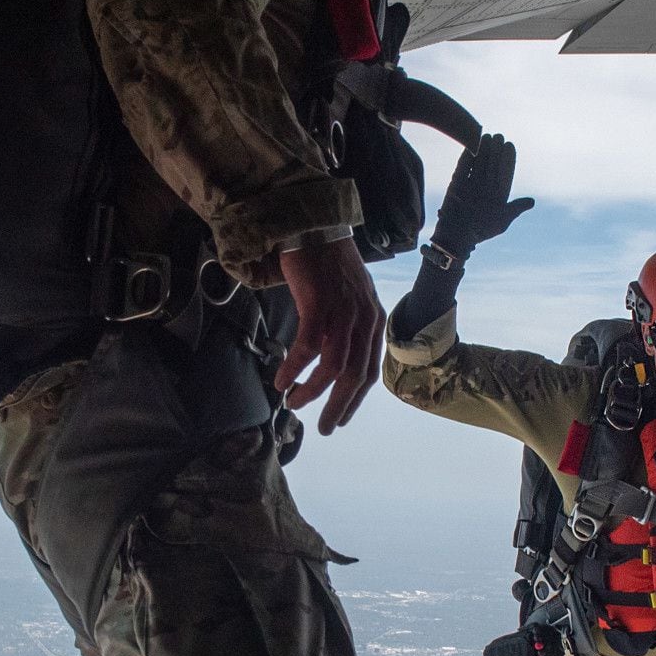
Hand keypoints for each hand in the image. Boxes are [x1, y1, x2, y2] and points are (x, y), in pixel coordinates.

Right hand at [276, 235, 383, 431]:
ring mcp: (344, 311)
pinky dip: (294, 369)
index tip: (341, 418)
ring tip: (294, 403)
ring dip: (313, 392)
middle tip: (324, 428)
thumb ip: (348, 326)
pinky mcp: (320, 303)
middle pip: (355, 376)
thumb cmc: (326, 264)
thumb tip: (332, 358)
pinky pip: (308, 348)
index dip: (355, 399)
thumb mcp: (349, 297)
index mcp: (373, 320)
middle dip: (338, 407)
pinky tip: (281, 380)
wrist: (314, 226)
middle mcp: (365, 318)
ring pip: (333, 367)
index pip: (370, 371)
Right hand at [431, 133, 533, 255]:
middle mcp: (485, 187)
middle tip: (499, 137)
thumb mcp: (502, 220)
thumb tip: (531, 201)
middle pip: (492, 165)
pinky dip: (467, 156)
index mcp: (498, 195)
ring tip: (487, 136)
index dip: (508, 159)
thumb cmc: (482, 231)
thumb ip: (515, 208)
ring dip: (483, 150)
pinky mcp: (456, 183)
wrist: (456, 237)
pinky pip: (463, 167)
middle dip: (496, 151)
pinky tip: (472, 145)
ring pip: (479, 163)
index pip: (505, 173)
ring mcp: (471, 184)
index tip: (510, 145)